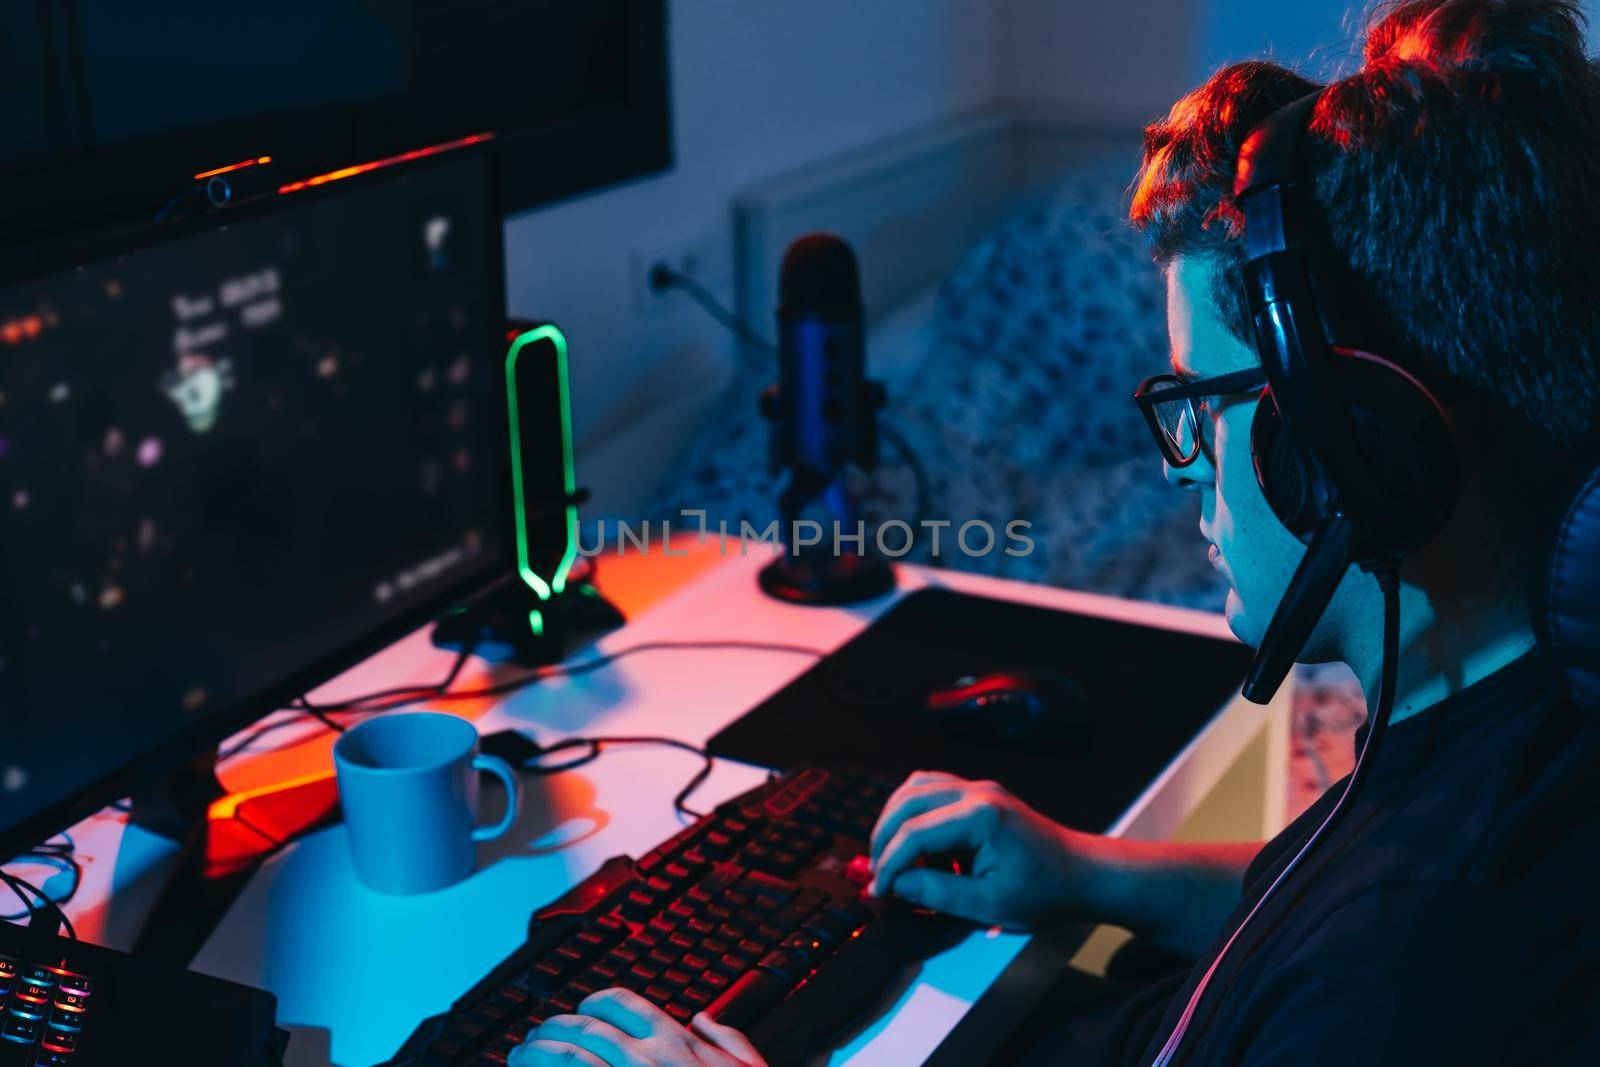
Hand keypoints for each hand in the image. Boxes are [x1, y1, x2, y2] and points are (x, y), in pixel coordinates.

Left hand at [510, 989, 765, 1066]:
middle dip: (553, 1026)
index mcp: (676, 1041)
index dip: (592, 1004)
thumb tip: (704, 1019)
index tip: (580, 1014)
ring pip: (565, 1051)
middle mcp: (645, 1057)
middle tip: (535, 1037)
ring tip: (519, 1055)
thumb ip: (728, 1040)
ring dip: (535, 1050)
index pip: (620, 1003)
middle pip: (583, 1024)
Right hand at [868, 770, 1096, 928]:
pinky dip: (913, 810)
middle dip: (884, 838)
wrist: (1081, 874)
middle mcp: (977, 791)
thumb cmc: (1043, 891)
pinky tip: (913, 840)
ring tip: (890, 856)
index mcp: (980, 816)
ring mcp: (979, 787)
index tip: (880, 894)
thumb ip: (938, 892)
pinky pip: (932, 788)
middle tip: (878, 874)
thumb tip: (896, 884)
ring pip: (915, 787)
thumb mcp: (990, 904)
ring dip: (895, 819)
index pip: (915, 833)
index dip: (890, 865)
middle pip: (907, 801)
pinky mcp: (979, 793)